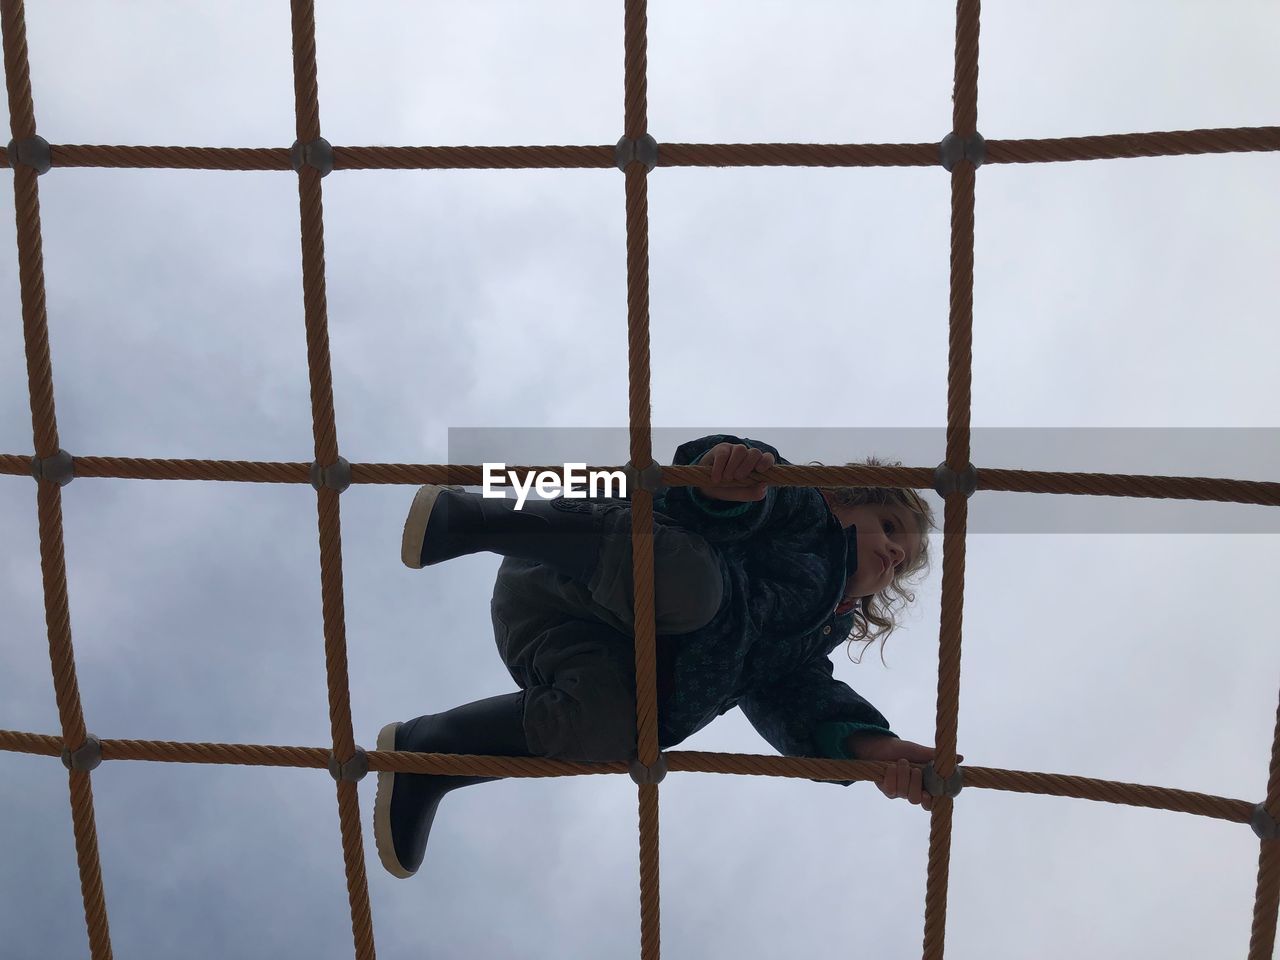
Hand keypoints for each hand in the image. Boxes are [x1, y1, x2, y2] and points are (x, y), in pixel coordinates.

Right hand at [697, 442, 775, 501]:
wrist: (708, 489)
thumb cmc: (729, 490)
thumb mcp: (741, 495)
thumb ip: (754, 493)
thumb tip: (764, 485)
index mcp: (756, 466)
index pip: (767, 458)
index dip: (766, 461)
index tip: (760, 470)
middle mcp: (747, 456)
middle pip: (755, 453)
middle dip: (748, 465)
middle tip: (738, 478)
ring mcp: (735, 451)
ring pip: (740, 450)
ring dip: (733, 465)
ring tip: (726, 478)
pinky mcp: (721, 449)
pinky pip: (723, 454)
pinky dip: (720, 467)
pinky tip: (716, 479)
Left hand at [849, 734, 964, 811]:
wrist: (881, 745)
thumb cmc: (902, 749)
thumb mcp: (920, 752)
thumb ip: (936, 758)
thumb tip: (960, 758)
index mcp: (924, 785)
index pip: (930, 803)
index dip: (930, 802)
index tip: (928, 794)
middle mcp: (912, 791)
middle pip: (916, 800)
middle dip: (915, 783)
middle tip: (914, 769)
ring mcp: (898, 792)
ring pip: (904, 794)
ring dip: (903, 775)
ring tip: (902, 762)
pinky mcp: (886, 790)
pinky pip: (890, 790)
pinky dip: (892, 776)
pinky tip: (891, 767)